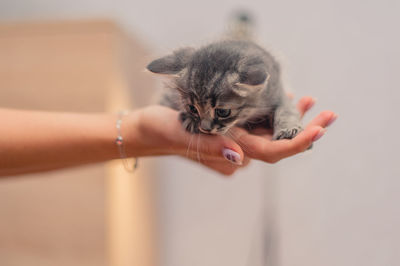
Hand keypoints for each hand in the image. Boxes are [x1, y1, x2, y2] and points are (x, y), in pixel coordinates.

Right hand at [130, 98, 336, 174]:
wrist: (151, 129)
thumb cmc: (163, 129)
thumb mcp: (183, 133)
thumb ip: (212, 146)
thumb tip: (240, 158)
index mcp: (229, 152)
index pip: (270, 152)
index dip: (296, 142)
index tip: (319, 128)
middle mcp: (237, 152)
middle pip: (277, 144)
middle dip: (304, 128)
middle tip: (329, 114)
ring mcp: (235, 145)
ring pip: (270, 135)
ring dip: (290, 118)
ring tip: (310, 101)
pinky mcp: (231, 135)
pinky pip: (259, 128)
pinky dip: (273, 114)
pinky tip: (284, 100)